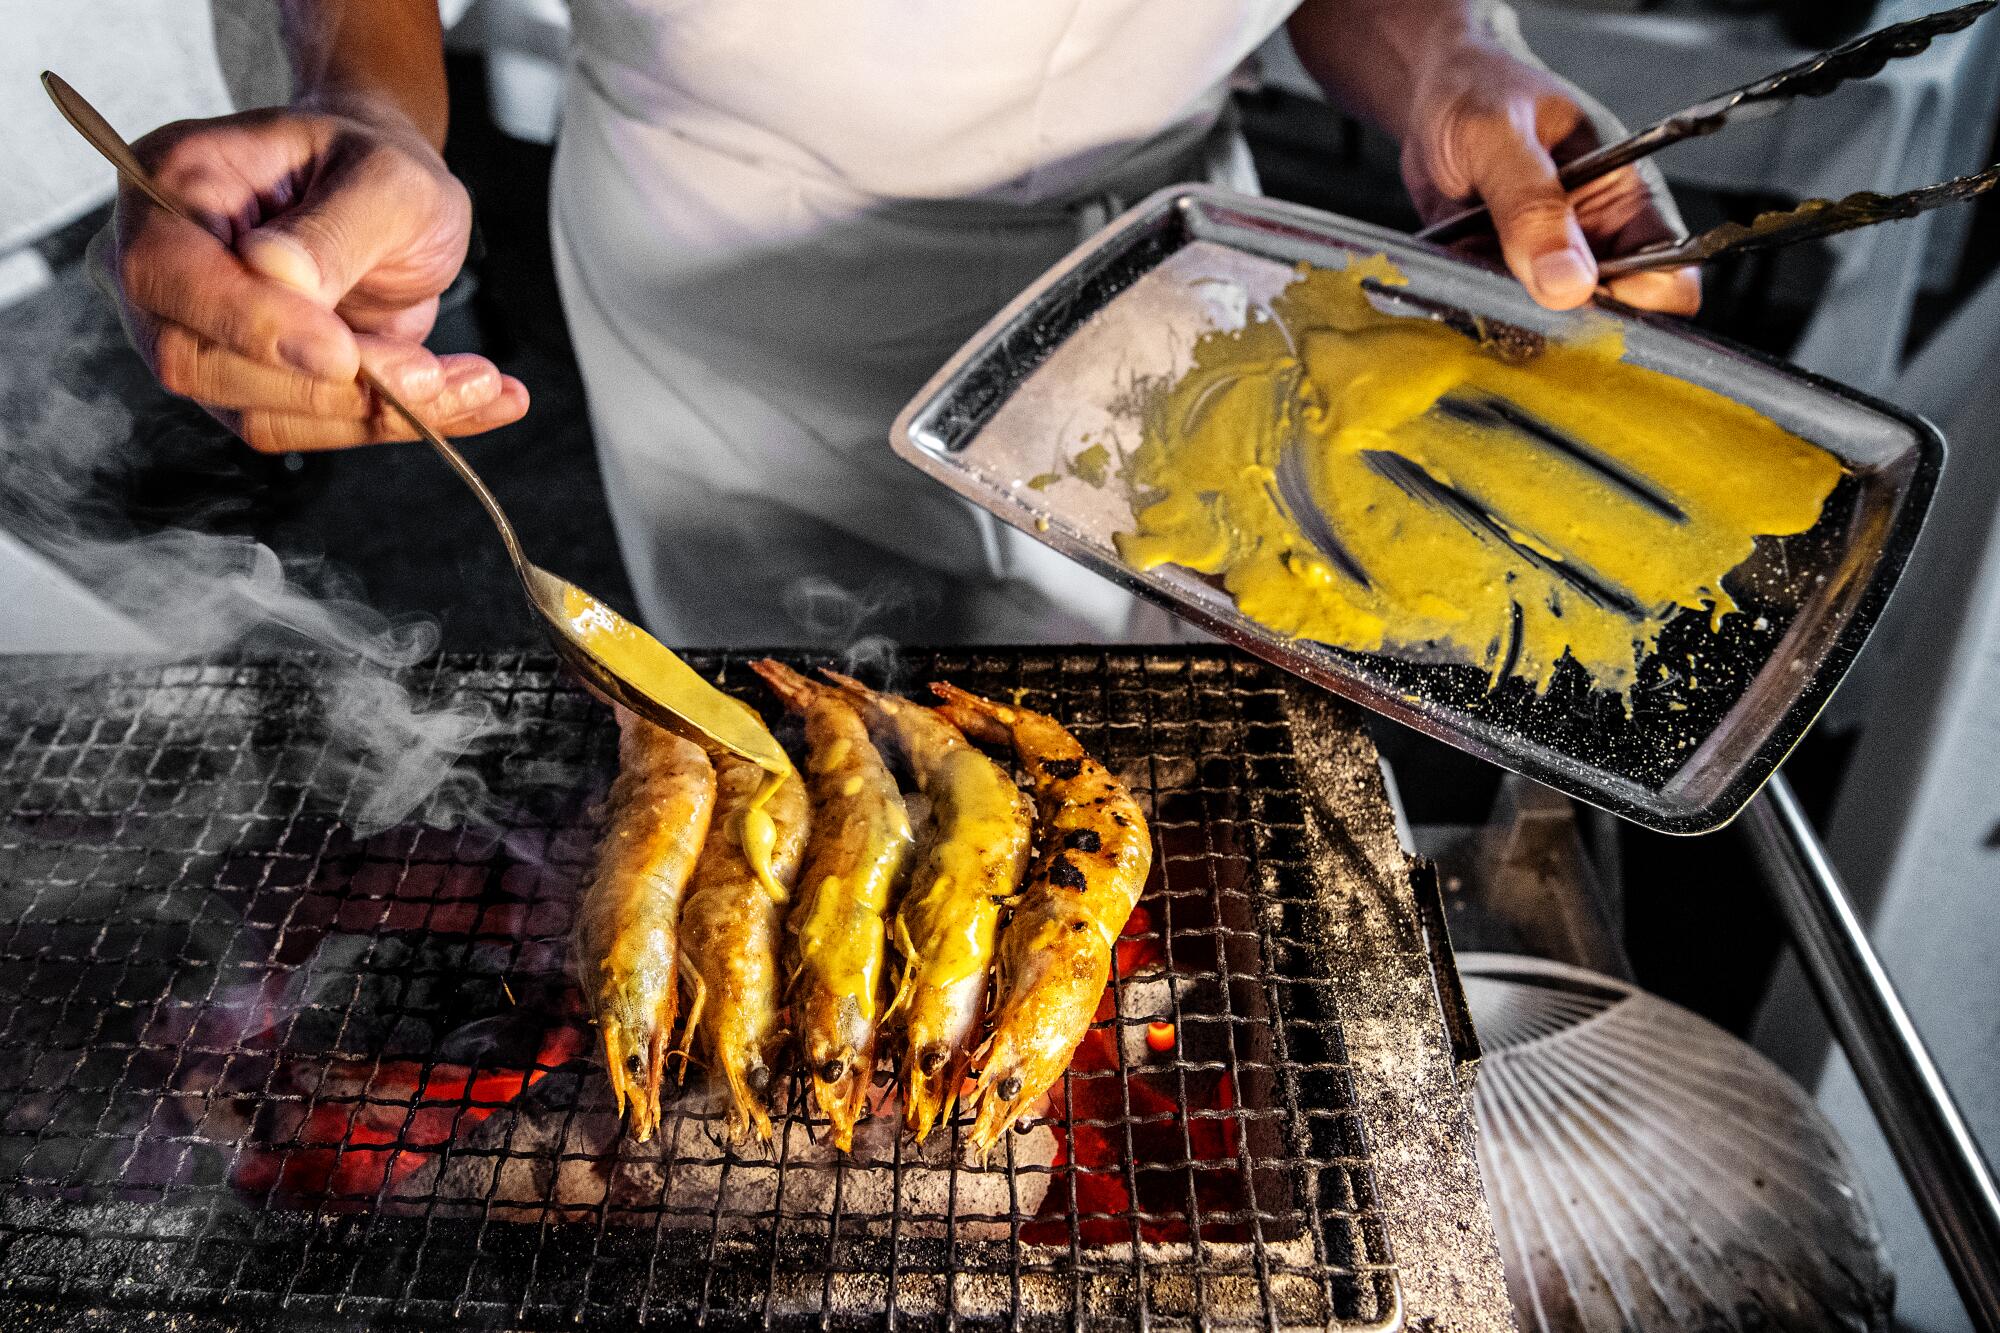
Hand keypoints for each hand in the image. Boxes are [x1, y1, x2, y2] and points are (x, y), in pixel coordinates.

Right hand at [108, 106, 527, 451]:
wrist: (391, 199)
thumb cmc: (375, 164)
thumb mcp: (383, 177)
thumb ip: (333, 228)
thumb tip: (277, 273)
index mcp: (169, 187)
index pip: (168, 277)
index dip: (253, 326)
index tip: (344, 352)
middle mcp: (167, 273)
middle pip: (206, 365)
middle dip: (332, 385)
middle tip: (436, 376)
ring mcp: (204, 338)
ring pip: (263, 413)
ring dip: (376, 414)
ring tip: (476, 384)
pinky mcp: (254, 387)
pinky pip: (311, 428)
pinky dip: (395, 424)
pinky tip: (474, 403)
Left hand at [1398, 34, 1701, 315]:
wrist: (1431, 95)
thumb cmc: (1479, 91)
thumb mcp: (1500, 136)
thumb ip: (1532, 205)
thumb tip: (1567, 282)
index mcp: (1626, 197)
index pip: (1670, 275)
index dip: (1638, 302)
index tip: (1583, 302)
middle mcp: (1595, 238)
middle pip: (1613, 315)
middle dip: (1571, 322)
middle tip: (1519, 296)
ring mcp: (1548, 261)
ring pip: (1553, 325)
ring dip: (1516, 317)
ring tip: (1479, 278)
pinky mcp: (1504, 276)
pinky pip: (1500, 314)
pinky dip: (1478, 308)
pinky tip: (1457, 280)